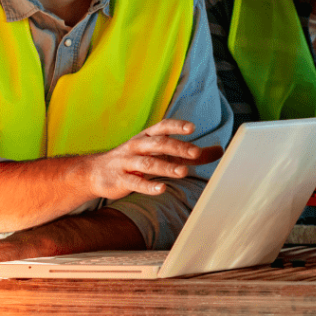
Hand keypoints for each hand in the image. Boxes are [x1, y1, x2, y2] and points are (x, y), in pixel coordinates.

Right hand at [85, 119, 223, 200]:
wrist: (96, 172)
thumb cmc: (134, 160)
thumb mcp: (160, 153)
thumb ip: (189, 153)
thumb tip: (219, 150)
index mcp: (146, 137)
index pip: (162, 128)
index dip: (176, 126)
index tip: (192, 128)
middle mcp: (136, 146)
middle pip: (157, 144)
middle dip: (176, 147)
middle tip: (195, 153)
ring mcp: (126, 163)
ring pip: (147, 163)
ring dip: (165, 167)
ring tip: (183, 172)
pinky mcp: (120, 180)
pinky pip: (135, 183)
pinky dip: (148, 186)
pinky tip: (162, 189)